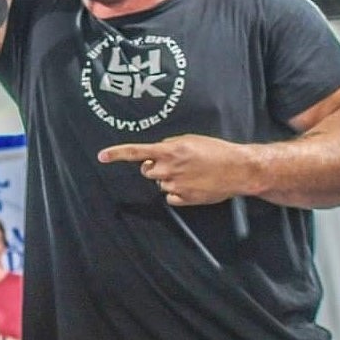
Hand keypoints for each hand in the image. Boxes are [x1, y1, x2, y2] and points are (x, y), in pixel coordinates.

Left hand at [98, 134, 252, 205]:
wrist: (238, 169)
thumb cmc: (216, 151)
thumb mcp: (190, 139)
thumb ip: (169, 144)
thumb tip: (157, 151)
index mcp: (169, 151)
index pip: (136, 152)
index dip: (117, 154)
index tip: (101, 156)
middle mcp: (169, 169)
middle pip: (147, 171)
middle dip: (154, 168)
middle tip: (174, 164)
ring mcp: (176, 185)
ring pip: (160, 184)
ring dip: (169, 179)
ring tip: (190, 173)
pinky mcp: (184, 199)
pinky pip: (170, 197)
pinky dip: (178, 193)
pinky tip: (193, 185)